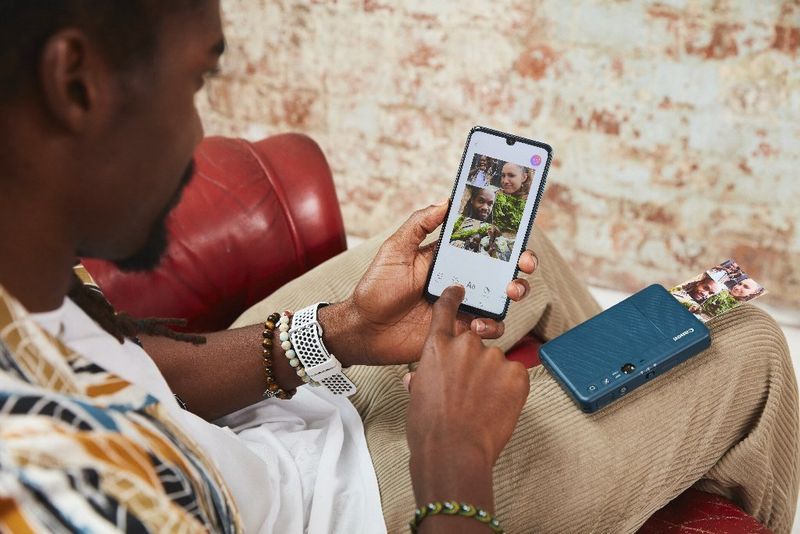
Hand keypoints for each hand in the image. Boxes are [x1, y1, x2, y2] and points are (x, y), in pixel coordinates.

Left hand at [328, 201, 538, 365]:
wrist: (365, 329)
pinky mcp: (460, 330)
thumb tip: (445, 200)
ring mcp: (463, 305)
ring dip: (514, 293)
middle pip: (502, 270)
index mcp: (448, 258)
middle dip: (521, 266)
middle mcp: (461, 279)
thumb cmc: (376, 288)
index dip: (506, 238)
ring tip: (508, 293)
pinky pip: (487, 328)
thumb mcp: (395, 250)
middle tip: (524, 266)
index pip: (484, 243)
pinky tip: (477, 325)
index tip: (519, 235)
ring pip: (501, 298)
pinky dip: (491, 326)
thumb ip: (419, 225)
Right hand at [406, 285, 529, 509]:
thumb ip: (423, 378)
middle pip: (476, 344)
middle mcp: (466, 345)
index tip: (460, 291)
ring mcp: (493, 357)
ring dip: (493, 379)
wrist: (453, 451)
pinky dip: (510, 390)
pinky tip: (498, 408)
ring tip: (483, 406)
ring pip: (497, 362)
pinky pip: (516, 375)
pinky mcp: (516, 373)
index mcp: (437, 347)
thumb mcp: (417, 397)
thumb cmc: (429, 429)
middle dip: (475, 364)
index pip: (446, 311)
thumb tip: (418, 379)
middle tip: (470, 392)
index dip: (453, 298)